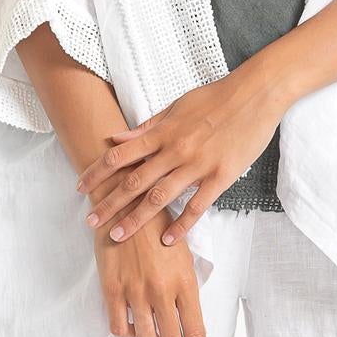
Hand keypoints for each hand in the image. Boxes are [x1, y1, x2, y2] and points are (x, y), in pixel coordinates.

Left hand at [76, 66, 285, 244]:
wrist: (255, 95)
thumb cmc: (216, 98)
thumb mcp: (176, 107)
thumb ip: (147, 127)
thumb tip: (116, 138)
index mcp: (162, 132)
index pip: (120, 155)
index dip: (97, 173)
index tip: (81, 188)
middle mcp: (175, 150)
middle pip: (134, 181)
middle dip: (109, 203)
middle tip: (90, 222)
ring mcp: (197, 165)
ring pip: (160, 197)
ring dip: (137, 219)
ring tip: (118, 236)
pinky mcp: (220, 177)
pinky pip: (197, 207)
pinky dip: (181, 225)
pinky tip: (168, 241)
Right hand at [94, 208, 207, 336]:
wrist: (126, 203)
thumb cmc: (159, 226)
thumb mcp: (184, 254)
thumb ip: (187, 286)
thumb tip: (188, 316)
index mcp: (185, 282)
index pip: (195, 332)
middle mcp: (162, 291)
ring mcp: (135, 291)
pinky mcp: (113, 289)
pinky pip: (119, 327)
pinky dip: (128, 333)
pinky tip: (132, 325)